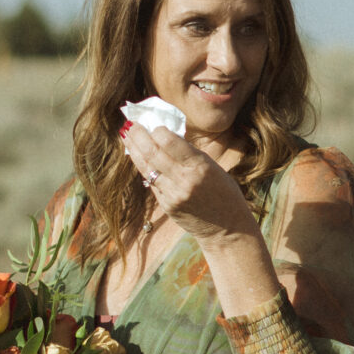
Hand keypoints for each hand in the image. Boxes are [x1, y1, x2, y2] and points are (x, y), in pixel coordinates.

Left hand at [123, 122, 257, 244]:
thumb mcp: (213, 167)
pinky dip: (145, 167)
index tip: (154, 125)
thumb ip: (189, 154)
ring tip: (127, 135)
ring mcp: (173, 194)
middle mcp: (184, 180)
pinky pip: (152, 182)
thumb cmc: (224, 193)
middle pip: (152, 152)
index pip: (168, 141)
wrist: (227, 229)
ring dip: (134, 149)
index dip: (157, 130)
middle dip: (138, 135)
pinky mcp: (167, 205)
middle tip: (130, 124)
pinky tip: (139, 157)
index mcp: (200, 166)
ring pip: (146, 167)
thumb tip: (165, 136)